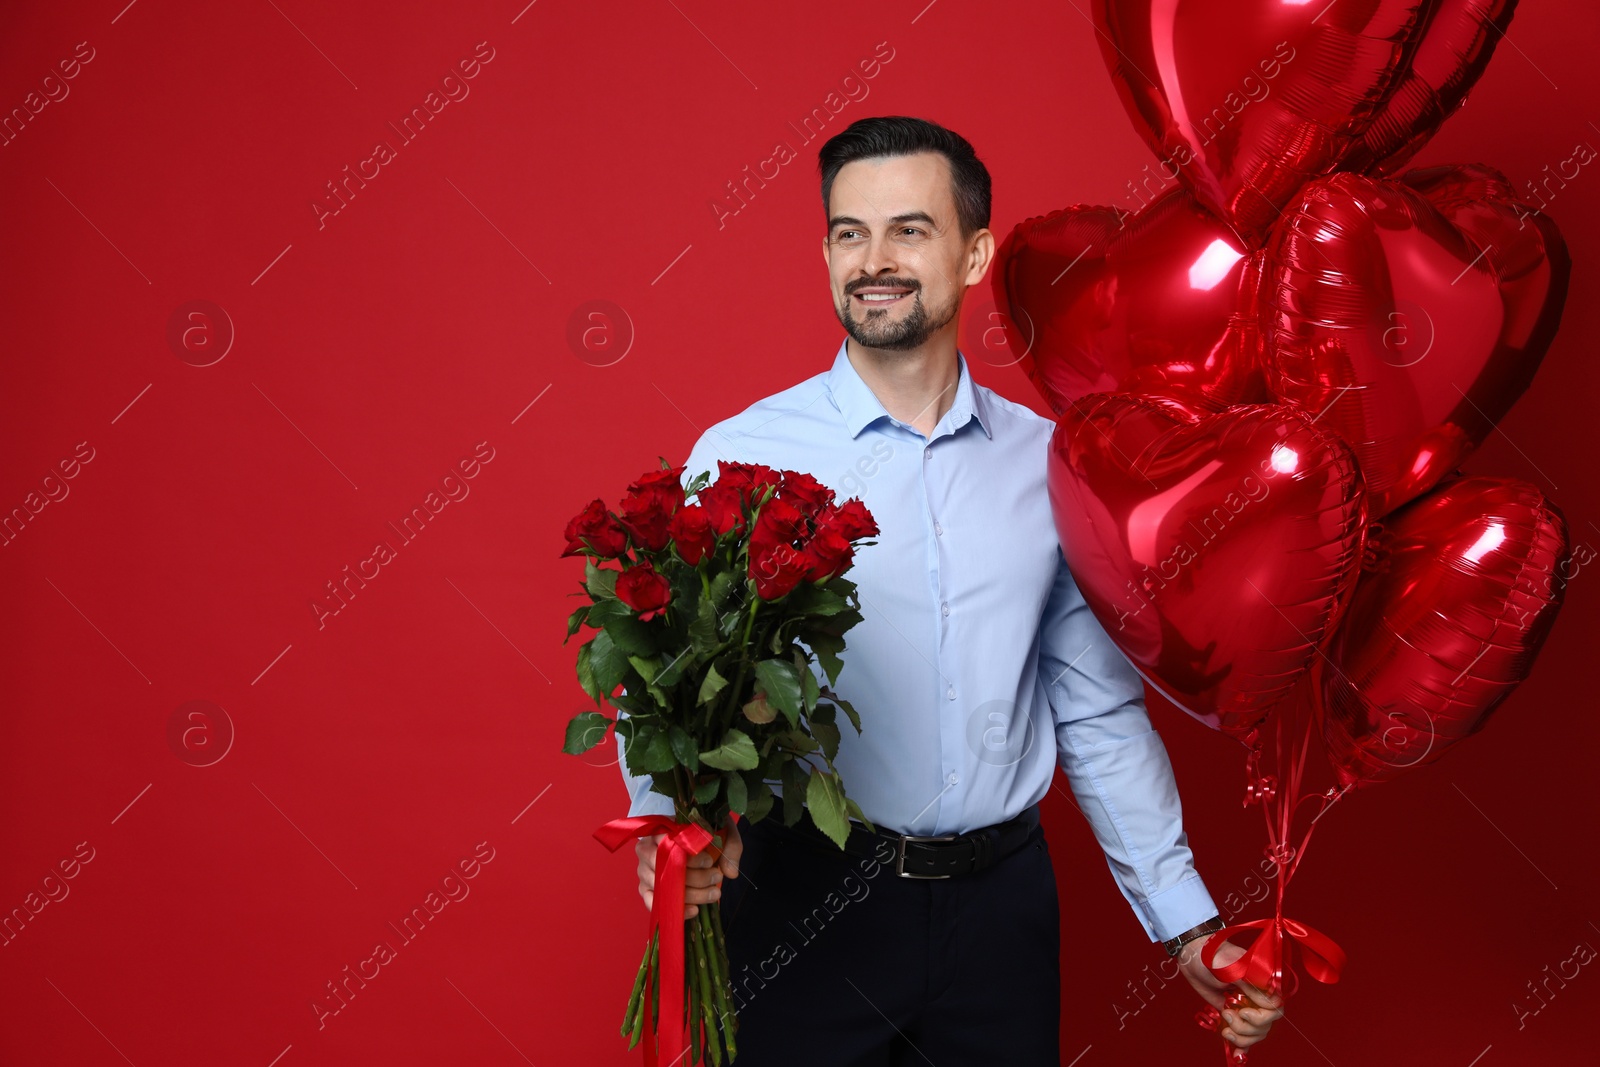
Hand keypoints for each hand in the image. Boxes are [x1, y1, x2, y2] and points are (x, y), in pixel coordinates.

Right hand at [635, 814, 742, 919]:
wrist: (692, 842)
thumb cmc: (704, 834)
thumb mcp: (721, 831)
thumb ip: (730, 846)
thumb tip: (730, 873)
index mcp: (662, 830)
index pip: (671, 844)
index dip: (691, 857)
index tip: (710, 862)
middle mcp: (647, 850)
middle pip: (667, 869)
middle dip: (696, 878)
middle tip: (717, 877)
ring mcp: (644, 871)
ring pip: (664, 888)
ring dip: (692, 895)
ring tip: (714, 893)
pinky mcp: (645, 889)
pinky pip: (655, 904)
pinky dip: (676, 909)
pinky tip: (695, 910)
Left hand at [1175, 932, 1284, 1051]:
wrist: (1192, 956)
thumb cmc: (1213, 956)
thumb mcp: (1233, 968)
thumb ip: (1252, 986)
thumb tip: (1272, 1004)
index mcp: (1263, 985)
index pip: (1276, 1010)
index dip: (1262, 1017)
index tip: (1244, 1013)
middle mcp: (1257, 999)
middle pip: (1265, 1027)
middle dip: (1246, 1028)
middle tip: (1227, 1015)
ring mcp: (1245, 1008)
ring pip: (1255, 1034)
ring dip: (1241, 1037)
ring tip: (1224, 1027)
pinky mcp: (1233, 1015)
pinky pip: (1243, 1036)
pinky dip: (1242, 1046)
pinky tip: (1237, 1054)